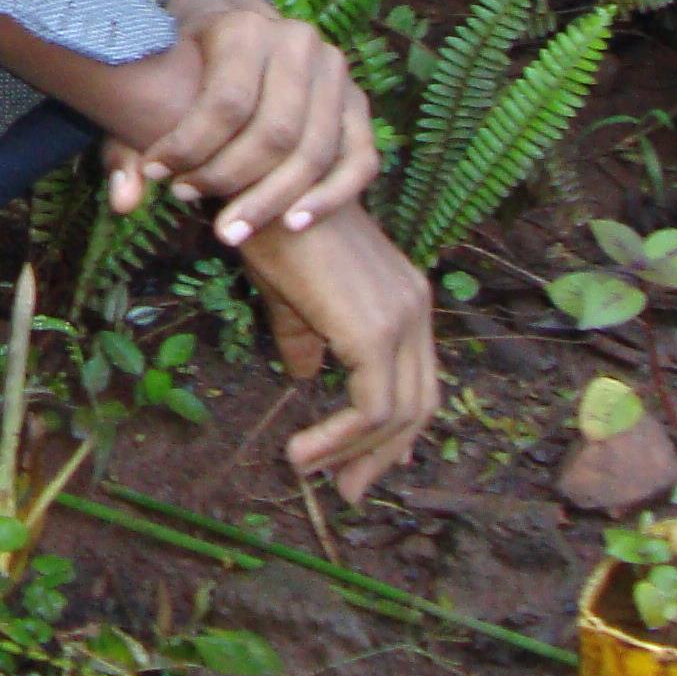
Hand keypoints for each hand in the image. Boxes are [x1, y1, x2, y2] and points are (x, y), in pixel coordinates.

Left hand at [97, 0, 378, 243]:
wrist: (232, 36)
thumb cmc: (182, 71)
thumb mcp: (145, 93)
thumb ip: (126, 149)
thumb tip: (124, 203)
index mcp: (244, 28)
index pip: (226, 103)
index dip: (191, 149)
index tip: (160, 177)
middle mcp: (297, 42)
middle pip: (275, 132)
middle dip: (231, 181)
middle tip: (192, 207)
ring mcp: (335, 72)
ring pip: (316, 151)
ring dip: (273, 200)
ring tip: (231, 230)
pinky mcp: (358, 103)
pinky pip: (360, 160)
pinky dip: (331, 197)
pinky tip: (293, 224)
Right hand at [239, 200, 439, 497]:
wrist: (256, 186)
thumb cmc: (266, 228)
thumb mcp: (290, 292)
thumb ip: (305, 335)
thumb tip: (305, 378)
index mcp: (403, 295)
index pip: (416, 378)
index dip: (392, 428)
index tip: (356, 463)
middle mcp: (415, 305)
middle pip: (420, 403)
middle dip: (383, 453)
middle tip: (346, 489)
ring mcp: (400, 318)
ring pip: (397, 413)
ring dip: (354, 453)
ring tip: (310, 472)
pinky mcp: (374, 332)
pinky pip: (371, 408)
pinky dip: (338, 440)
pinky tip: (303, 452)